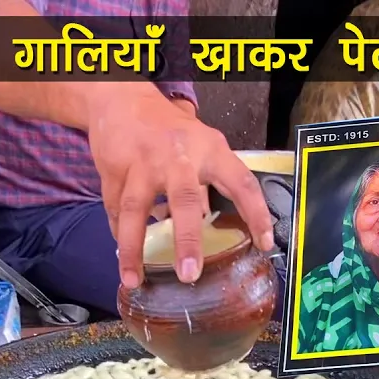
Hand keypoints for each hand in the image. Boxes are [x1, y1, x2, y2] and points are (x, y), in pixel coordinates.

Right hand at [87, 86, 273, 287]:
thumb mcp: (200, 144)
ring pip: (136, 209)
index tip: (264, 243)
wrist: (121, 100)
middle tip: (189, 274)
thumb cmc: (168, 128)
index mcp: (210, 150)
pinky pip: (115, 208)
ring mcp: (142, 163)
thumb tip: (216, 220)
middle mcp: (178, 156)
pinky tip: (124, 253)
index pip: (242, 183)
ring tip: (133, 278)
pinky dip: (119, 232)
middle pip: (185, 199)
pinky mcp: (114, 169)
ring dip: (134, 248)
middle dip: (187, 240)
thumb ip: (209, 180)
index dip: (256, 213)